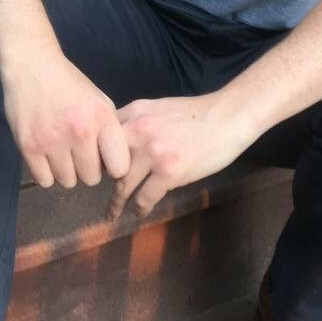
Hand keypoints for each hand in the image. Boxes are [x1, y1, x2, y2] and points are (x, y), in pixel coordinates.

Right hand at [0, 46, 129, 187]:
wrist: (33, 65)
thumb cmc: (70, 84)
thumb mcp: (100, 101)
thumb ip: (110, 132)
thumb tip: (115, 166)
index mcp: (102, 119)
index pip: (120, 168)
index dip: (113, 167)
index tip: (105, 159)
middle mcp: (80, 132)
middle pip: (92, 178)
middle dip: (87, 169)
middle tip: (79, 153)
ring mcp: (53, 141)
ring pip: (68, 182)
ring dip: (66, 171)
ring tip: (62, 152)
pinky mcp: (29, 147)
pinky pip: (44, 181)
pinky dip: (46, 173)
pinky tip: (47, 156)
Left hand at [106, 91, 255, 220]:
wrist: (228, 117)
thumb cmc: (197, 114)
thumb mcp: (159, 107)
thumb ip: (138, 122)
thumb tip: (122, 145)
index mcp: (134, 113)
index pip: (103, 137)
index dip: (98, 156)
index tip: (94, 170)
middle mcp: (138, 131)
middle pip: (109, 163)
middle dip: (104, 182)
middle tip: (98, 195)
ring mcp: (152, 153)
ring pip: (123, 184)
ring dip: (117, 202)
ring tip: (112, 213)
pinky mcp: (168, 172)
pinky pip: (145, 197)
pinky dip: (139, 208)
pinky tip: (138, 213)